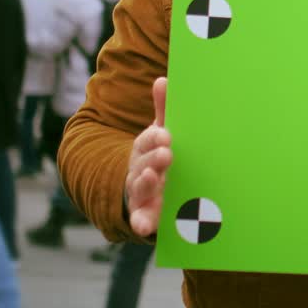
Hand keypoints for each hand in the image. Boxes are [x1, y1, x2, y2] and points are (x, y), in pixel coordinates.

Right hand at [127, 77, 172, 236]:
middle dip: (154, 158)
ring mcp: (141, 192)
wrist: (142, 186)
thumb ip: (163, 109)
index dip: (155, 139)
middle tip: (167, 154)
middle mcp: (140, 169)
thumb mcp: (160, 132)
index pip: (148, 141)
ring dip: (146, 183)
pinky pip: (140, 219)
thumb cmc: (157, 153)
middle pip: (144, 163)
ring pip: (140, 187)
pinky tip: (143, 228)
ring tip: (153, 177)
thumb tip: (163, 79)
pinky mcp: (144, 213)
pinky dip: (140, 222)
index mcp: (145, 148)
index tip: (166, 135)